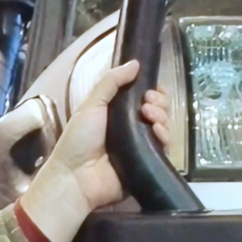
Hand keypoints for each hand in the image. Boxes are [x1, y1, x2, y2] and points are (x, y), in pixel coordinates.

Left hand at [18, 60, 172, 241]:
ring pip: (164, 126)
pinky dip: (164, 136)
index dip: (152, 91)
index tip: (148, 90)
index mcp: (118, 114)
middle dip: (158, 102)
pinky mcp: (148, 163)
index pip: (144, 98)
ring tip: (149, 116)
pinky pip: (165, 148)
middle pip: (158, 110)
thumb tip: (135, 63)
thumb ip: (111, 82)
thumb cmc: (79, 140)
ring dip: (162, 116)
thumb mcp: (91, 104)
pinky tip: (157, 131)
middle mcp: (132, 129)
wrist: (77, 178)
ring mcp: (142, 147)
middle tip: (147, 105)